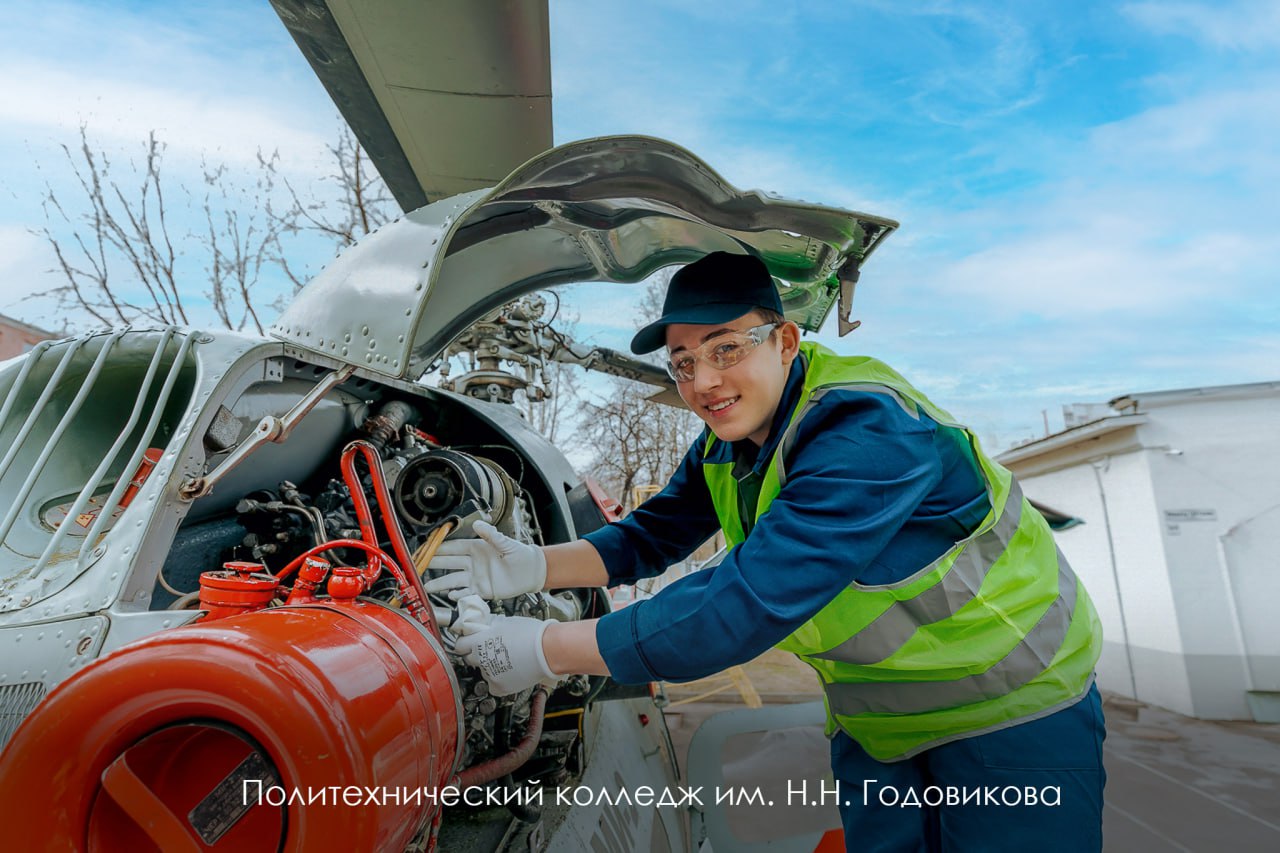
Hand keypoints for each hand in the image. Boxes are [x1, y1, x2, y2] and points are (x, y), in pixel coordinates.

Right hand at [423, 520, 546, 598]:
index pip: (454, 548)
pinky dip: (457, 594)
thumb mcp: (506, 543)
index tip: (426, 549)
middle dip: (434, 565)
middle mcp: (473, 563)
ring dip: (441, 583)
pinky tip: (450, 595)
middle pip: (449, 564)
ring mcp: (476, 577)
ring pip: (454, 580)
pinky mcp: (481, 590)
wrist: (531, 571)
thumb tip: (478, 524)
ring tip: (428, 587)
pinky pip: (466, 592)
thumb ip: (491, 535)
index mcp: (476, 548)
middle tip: (419, 567)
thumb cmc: (520, 554)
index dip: (440, 549)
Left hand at [452, 603, 557, 696]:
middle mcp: (481, 660)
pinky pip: (493, 684)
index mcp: (479, 642)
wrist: (548, 650)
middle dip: (477, 653)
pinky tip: (508, 671)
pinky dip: (498, 679)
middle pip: (469, 658)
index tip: (468, 641)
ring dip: (489, 666)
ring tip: (506, 659)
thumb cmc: (531, 634)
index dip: (465, 642)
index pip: (459, 645)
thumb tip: (485, 627)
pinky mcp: (500, 687)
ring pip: (483, 671)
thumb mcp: (505, 622)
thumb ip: (491, 627)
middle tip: (490, 649)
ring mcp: (489, 675)